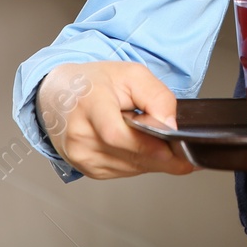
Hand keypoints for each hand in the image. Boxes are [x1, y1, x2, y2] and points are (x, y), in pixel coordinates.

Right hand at [37, 61, 196, 179]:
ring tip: (166, 146)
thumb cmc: (95, 83)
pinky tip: (144, 149)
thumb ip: (156, 97)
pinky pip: (123, 172)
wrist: (59, 96)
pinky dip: (139, 163)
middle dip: (163, 157)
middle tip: (187, 155)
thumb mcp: (132, 75)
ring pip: (130, 167)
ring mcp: (80, 155)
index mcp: (88, 104)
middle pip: (128, 154)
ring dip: (153, 161)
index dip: (146, 145)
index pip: (115, 134)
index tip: (172, 150)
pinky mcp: (86, 169)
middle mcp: (79, 134)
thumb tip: (171, 126)